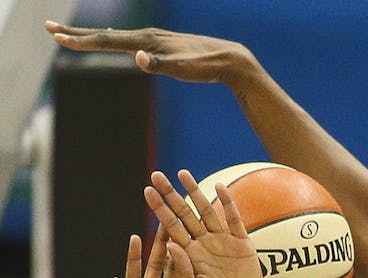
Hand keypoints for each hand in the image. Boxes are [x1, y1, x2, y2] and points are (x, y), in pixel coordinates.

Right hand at [45, 22, 252, 84]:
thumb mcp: (184, 69)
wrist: (229, 59)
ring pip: (116, 37)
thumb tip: (138, 58)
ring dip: (91, 36)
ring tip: (71, 35)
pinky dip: (113, 39)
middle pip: (104, 35)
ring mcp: (155, 39)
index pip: (106, 40)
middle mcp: (147, 36)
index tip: (56, 37)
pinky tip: (114, 41)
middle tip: (48, 28)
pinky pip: (129, 40)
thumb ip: (160, 65)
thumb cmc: (206, 66)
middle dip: (76, 34)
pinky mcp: (163, 44)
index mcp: (147, 41)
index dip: (80, 41)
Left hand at [146, 170, 265, 277]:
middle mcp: (203, 245)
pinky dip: (228, 205)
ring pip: (206, 212)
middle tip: (157, 175)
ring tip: (183, 174)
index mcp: (188, 256)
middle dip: (170, 195)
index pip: (170, 227)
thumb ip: (182, 273)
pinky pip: (234, 221)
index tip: (148, 191)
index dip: (160, 209)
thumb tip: (173, 245)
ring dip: (195, 193)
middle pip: (184, 214)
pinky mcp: (242, 245)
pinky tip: (220, 188)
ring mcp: (222, 243)